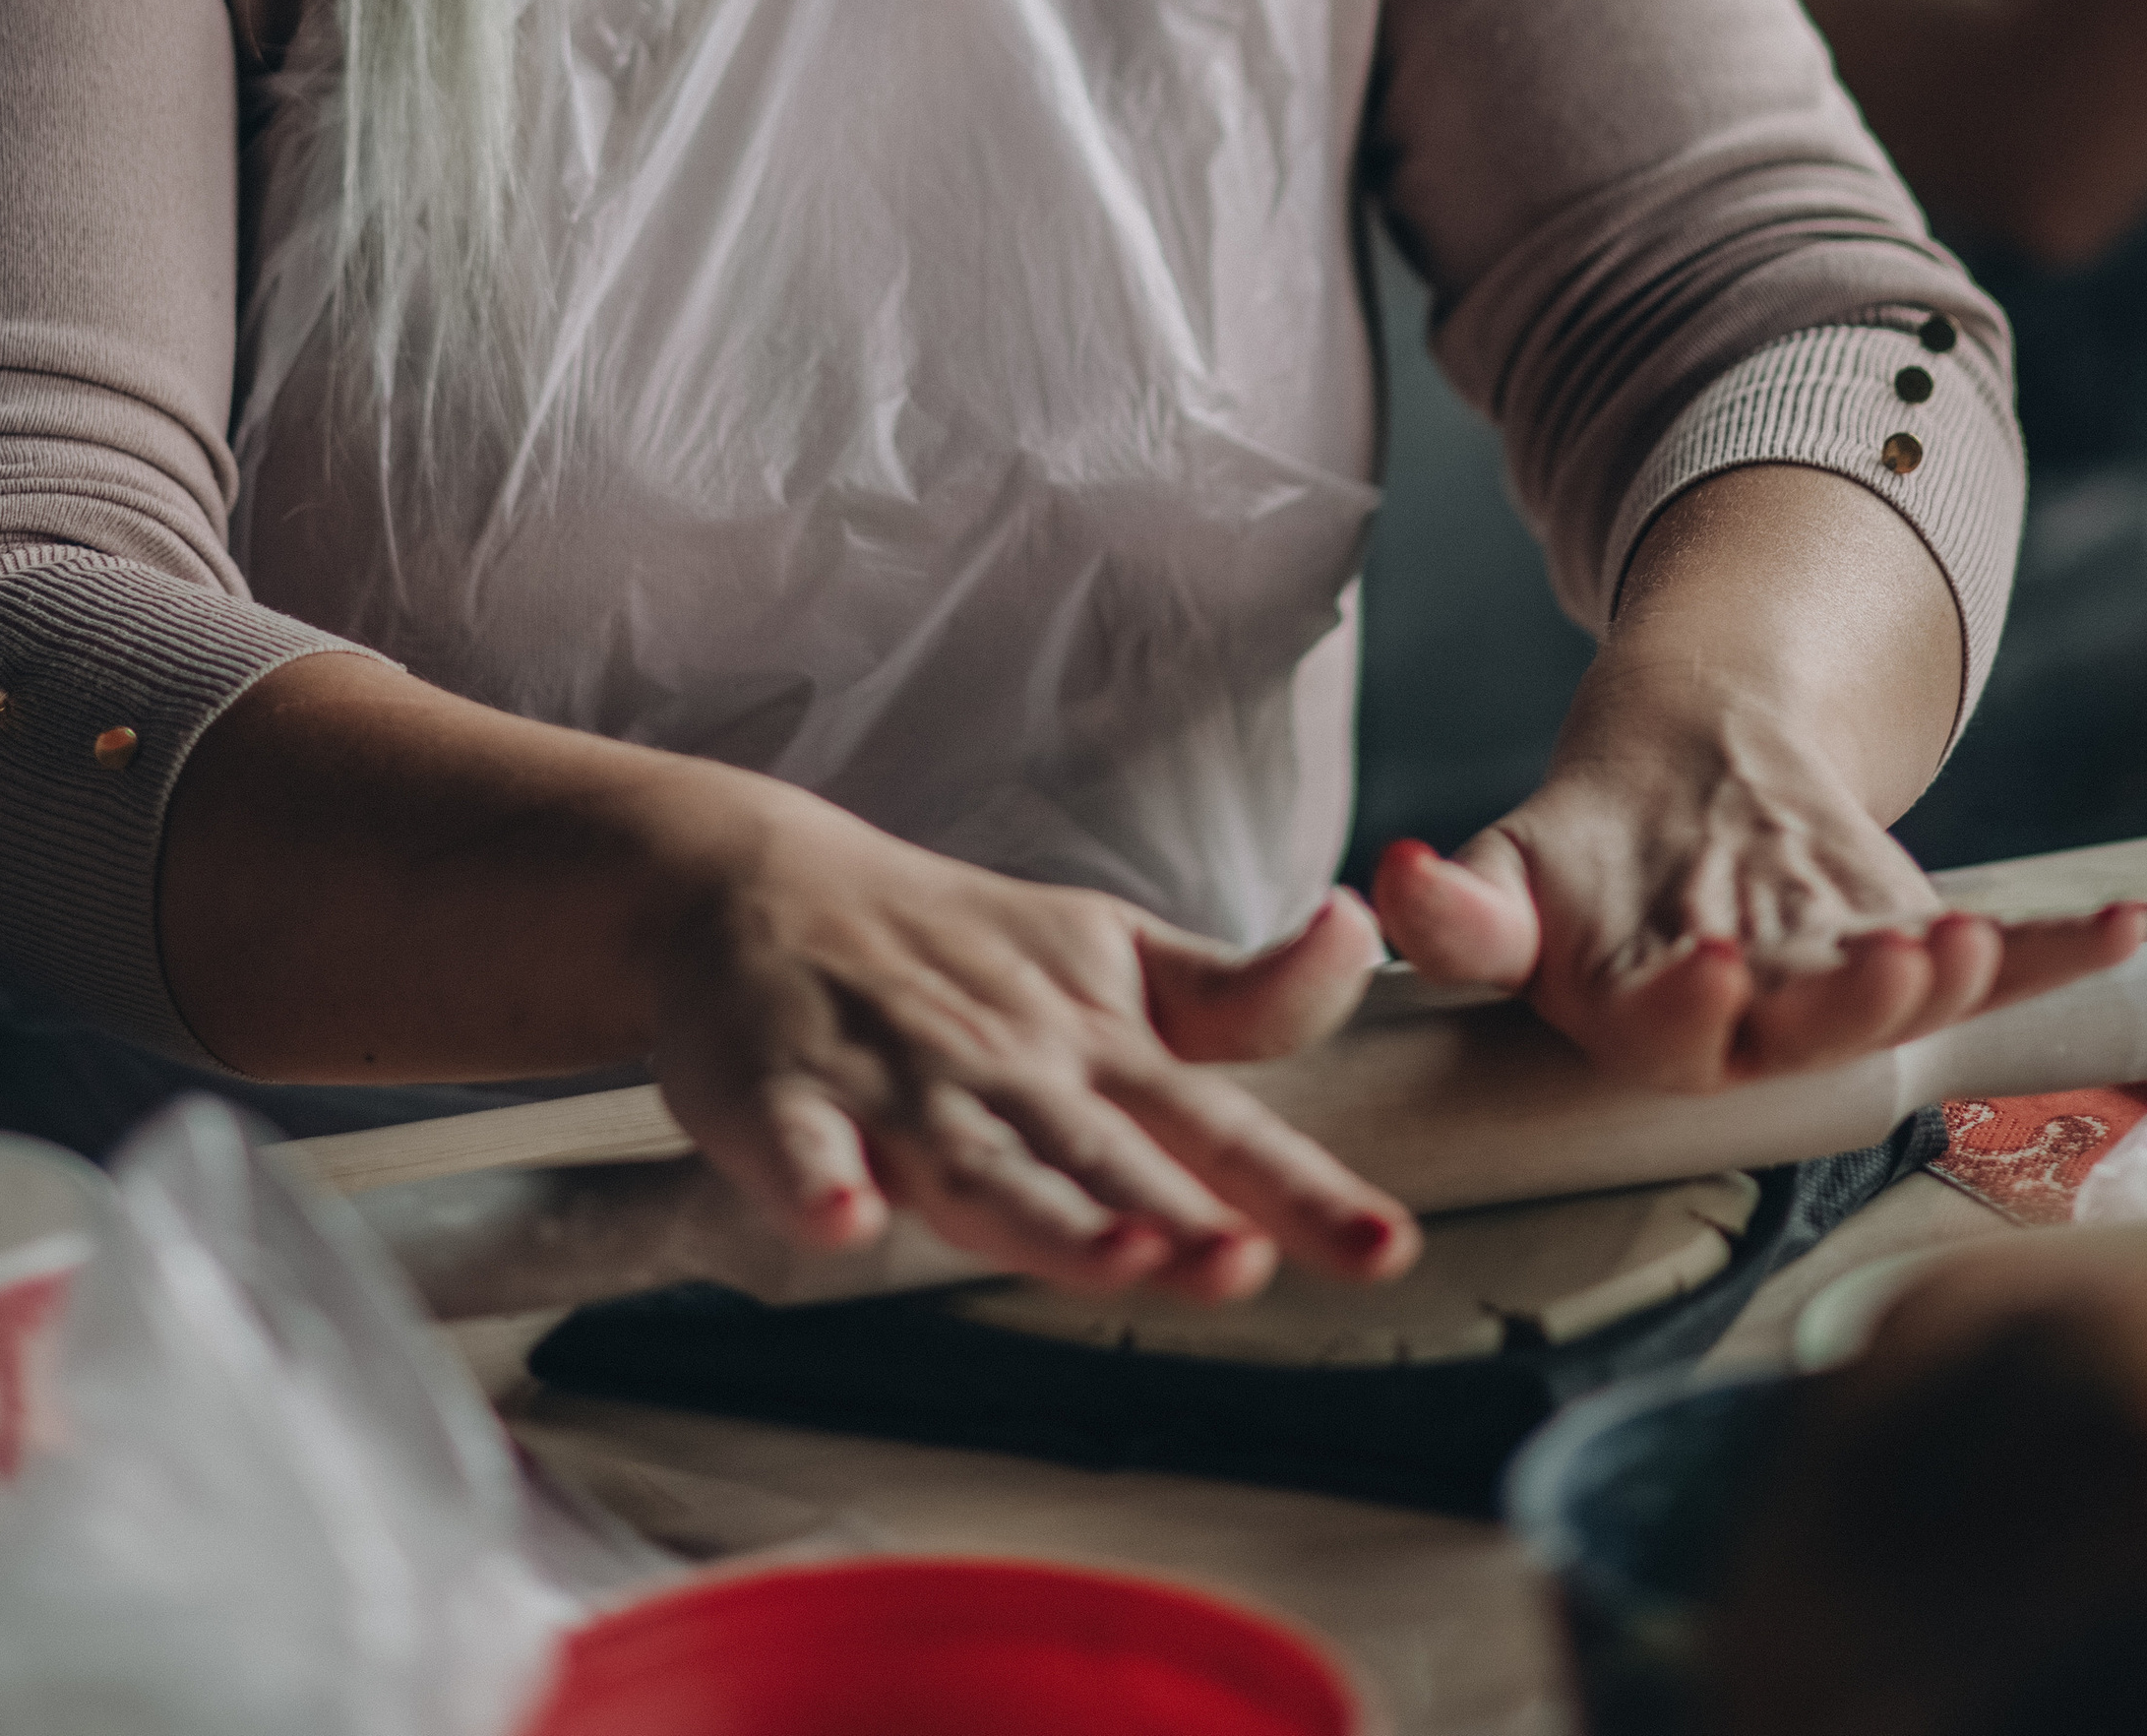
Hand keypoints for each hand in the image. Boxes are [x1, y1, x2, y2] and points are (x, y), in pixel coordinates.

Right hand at [639, 771, 1419, 1296]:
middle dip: (1175, 1216)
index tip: (1387, 1248)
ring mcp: (896, 1080)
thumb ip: (1238, 995)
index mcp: (1095, 1044)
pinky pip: (798, 1145)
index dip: (1301, 1190)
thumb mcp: (1113, 955)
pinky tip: (840, 1219)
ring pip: (976, 1162)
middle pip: (1103, 1157)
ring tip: (1114, 1255)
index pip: (1217, 1126)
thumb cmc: (954, 945)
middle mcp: (1009, 1067)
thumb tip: (1357, 946)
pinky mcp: (779, 1091)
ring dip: (1042, 1214)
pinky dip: (816, 1182)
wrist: (759, 882)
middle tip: (1244, 1265)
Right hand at [1373, 652, 2146, 1089]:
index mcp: (1652, 1022)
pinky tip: (2123, 920)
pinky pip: (2004, 965)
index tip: (1704, 964)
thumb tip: (1391, 880)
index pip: (1674, 1032)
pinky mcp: (1914, 949)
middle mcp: (1761, 1026)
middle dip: (1851, 1002)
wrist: (1674, 793)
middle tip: (1890, 964)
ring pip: (1902, 1000)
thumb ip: (1455, 908)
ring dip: (1946, 976)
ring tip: (1971, 938)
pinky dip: (2068, 947)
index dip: (1694, 1006)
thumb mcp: (1503, 871)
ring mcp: (1847, 988)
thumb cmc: (1583, 861)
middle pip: (1811, 1032)